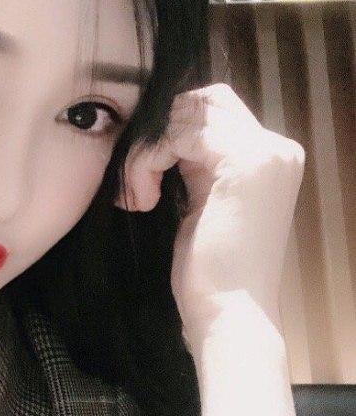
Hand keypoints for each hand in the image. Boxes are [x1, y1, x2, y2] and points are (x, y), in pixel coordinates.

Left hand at [114, 83, 304, 348]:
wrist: (229, 315)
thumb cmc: (209, 273)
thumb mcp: (200, 203)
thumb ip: (194, 164)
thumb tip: (159, 132)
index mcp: (270, 157)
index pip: (212, 110)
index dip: (169, 131)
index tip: (145, 174)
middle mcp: (276, 147)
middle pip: (201, 101)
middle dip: (158, 134)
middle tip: (138, 180)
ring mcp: (265, 152)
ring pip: (184, 114)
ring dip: (147, 152)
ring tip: (138, 196)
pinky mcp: (243, 162)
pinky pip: (175, 134)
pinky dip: (146, 162)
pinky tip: (143, 200)